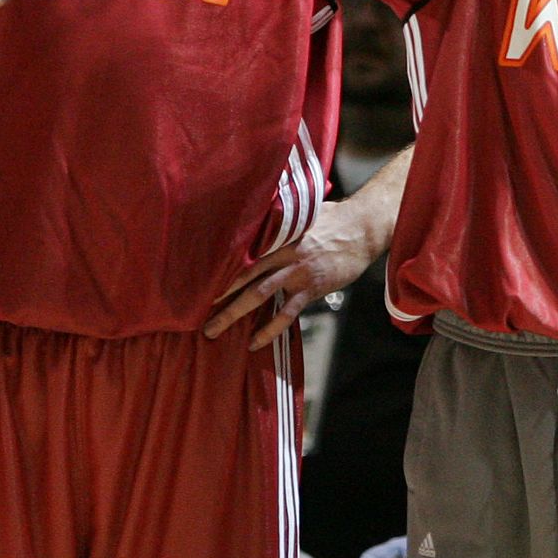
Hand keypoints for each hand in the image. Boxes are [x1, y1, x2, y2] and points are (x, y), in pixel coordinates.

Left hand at [204, 198, 380, 349]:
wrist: (362, 228)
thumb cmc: (331, 219)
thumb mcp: (300, 215)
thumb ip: (278, 224)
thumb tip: (256, 221)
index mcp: (275, 235)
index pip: (240, 253)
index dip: (217, 268)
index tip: (194, 281)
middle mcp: (281, 253)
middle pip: (242, 276)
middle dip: (218, 296)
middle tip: (195, 313)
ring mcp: (296, 272)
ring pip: (258, 295)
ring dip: (233, 314)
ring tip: (213, 331)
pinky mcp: (311, 288)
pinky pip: (286, 313)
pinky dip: (269, 329)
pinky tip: (254, 343)